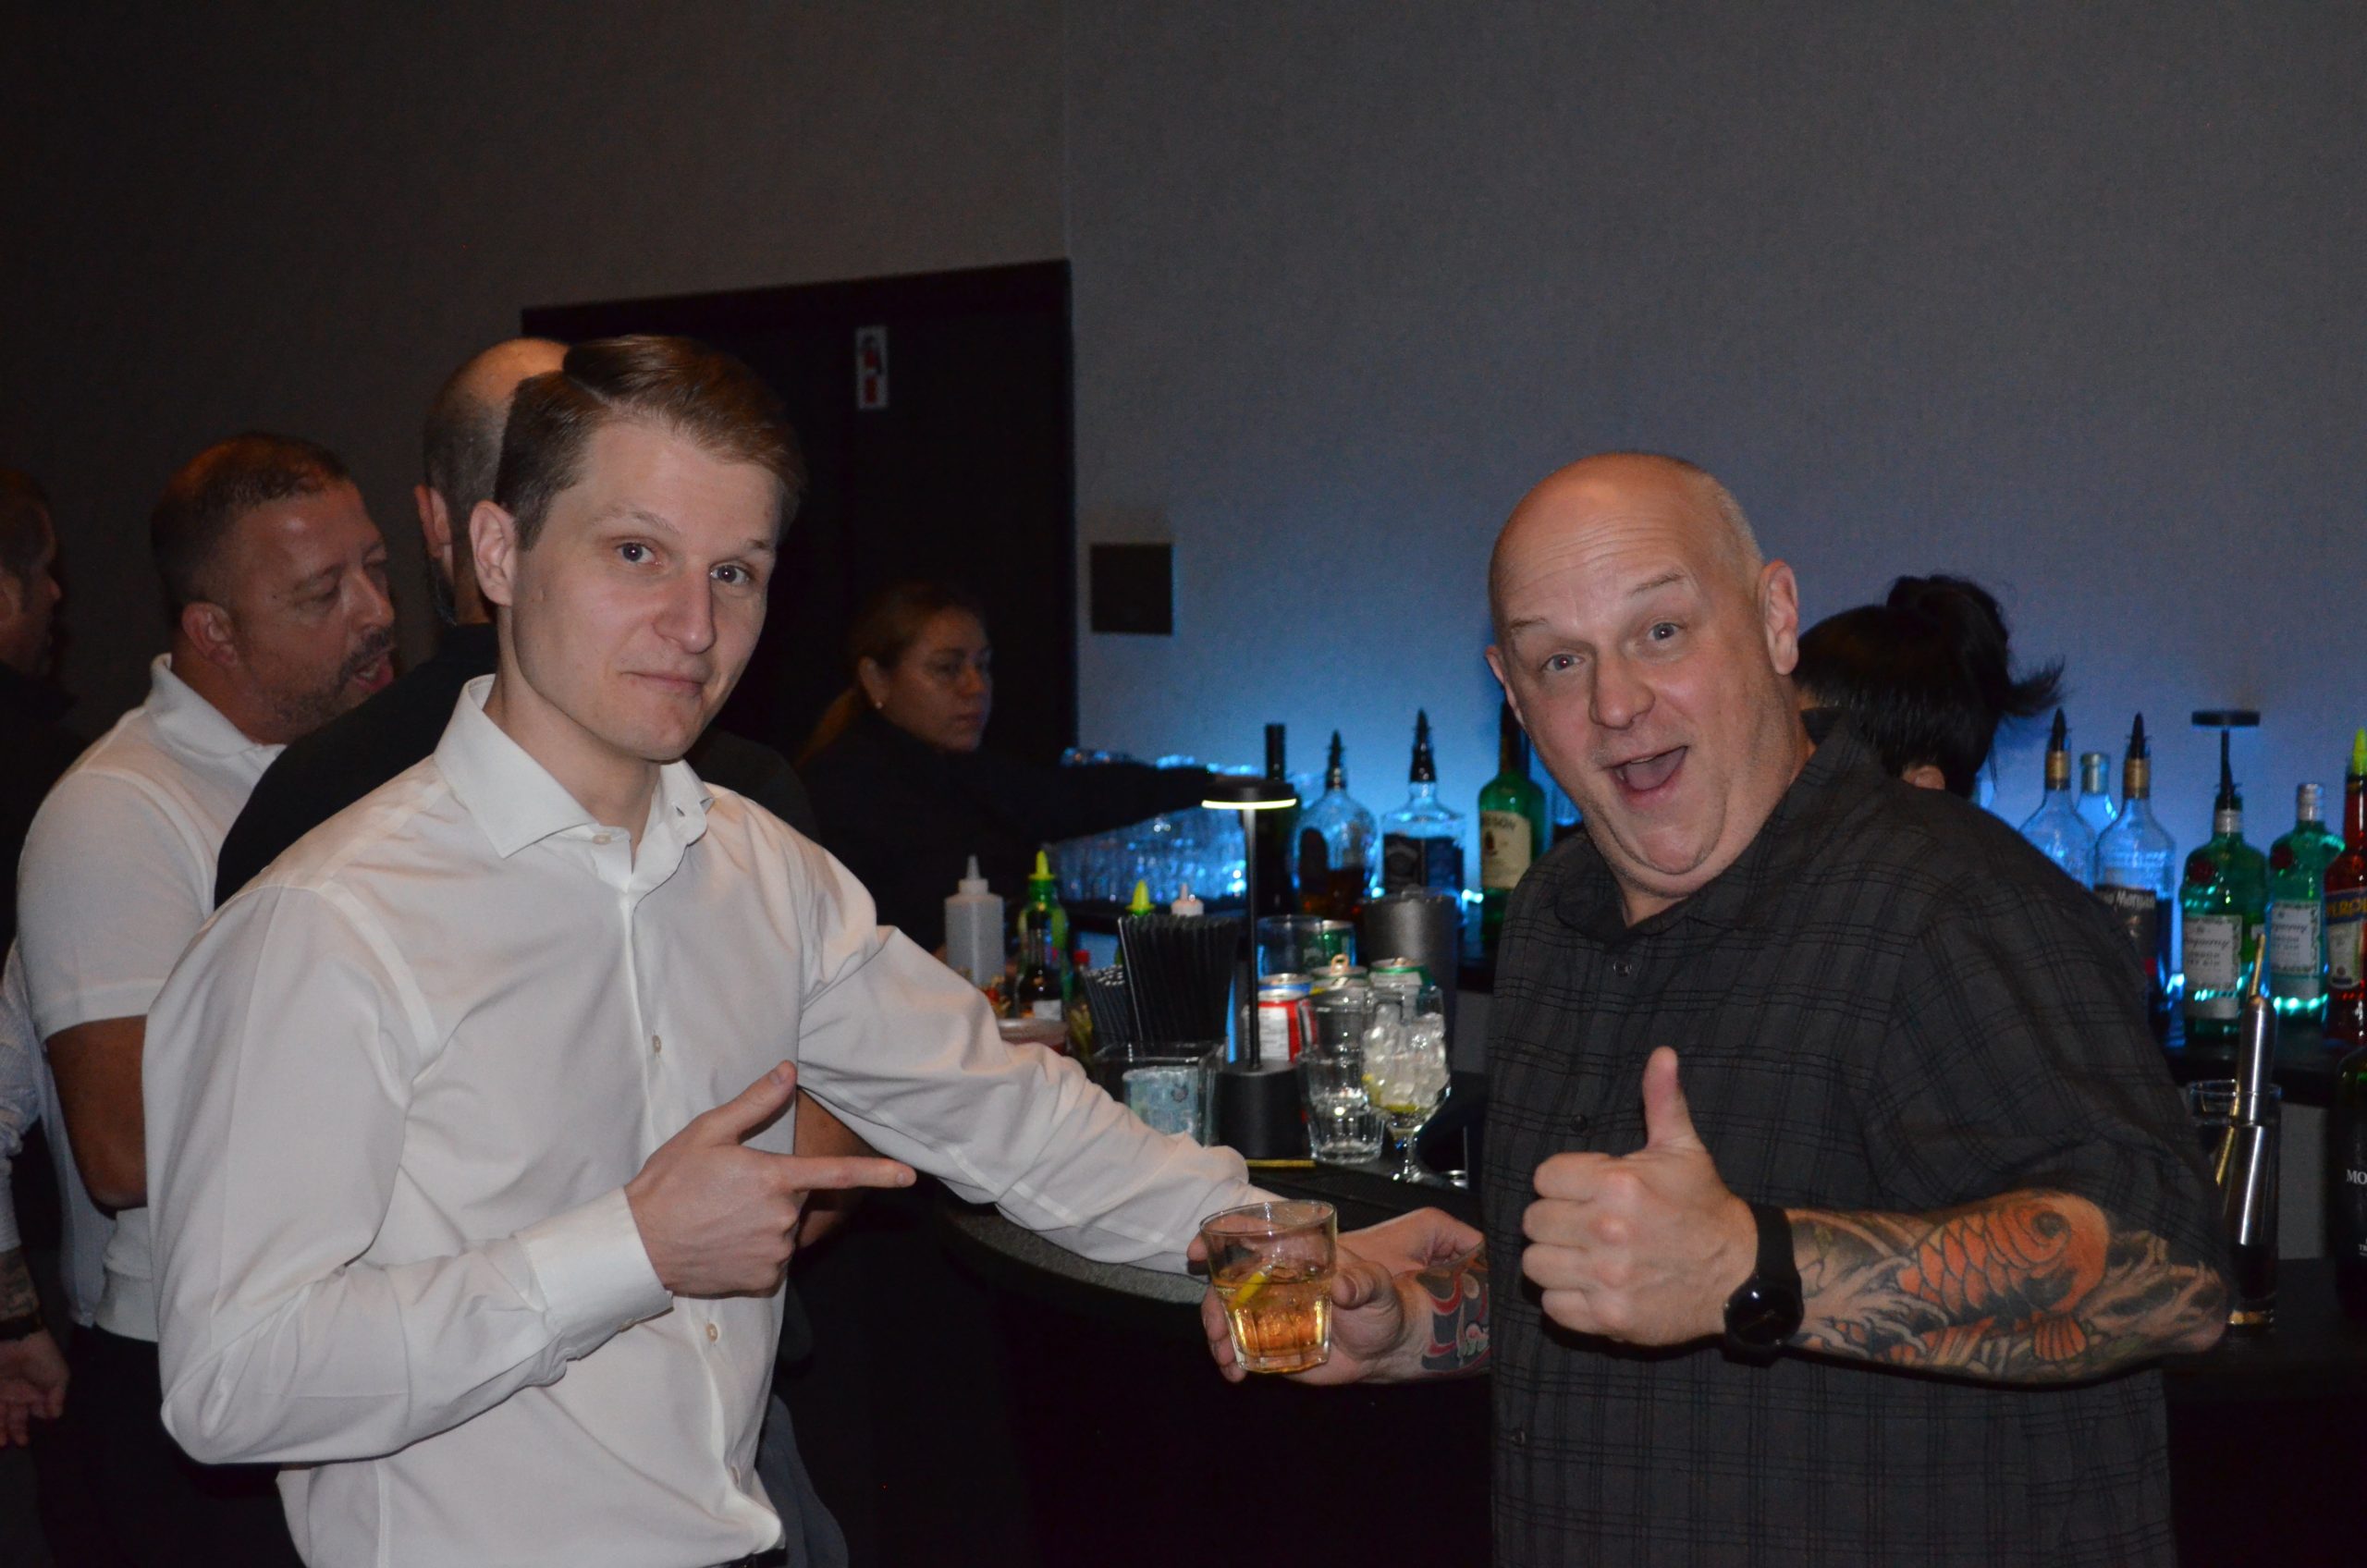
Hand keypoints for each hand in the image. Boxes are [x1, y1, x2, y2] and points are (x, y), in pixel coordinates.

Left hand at [0, 1330, 67, 1444]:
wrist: (16, 1342)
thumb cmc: (42, 1359)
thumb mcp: (58, 1376)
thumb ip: (57, 1397)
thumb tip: (56, 1415)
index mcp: (38, 1389)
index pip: (38, 1410)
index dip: (39, 1421)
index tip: (43, 1436)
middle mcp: (19, 1392)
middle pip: (17, 1416)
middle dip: (18, 1430)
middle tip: (21, 1443)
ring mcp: (3, 1392)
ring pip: (2, 1416)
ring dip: (2, 1430)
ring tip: (4, 1443)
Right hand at [626, 1063, 914, 1297]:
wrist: (639, 1244)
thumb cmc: (670, 1182)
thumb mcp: (708, 1132)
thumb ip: (754, 1102)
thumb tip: (788, 1071)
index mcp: (774, 1178)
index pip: (837, 1174)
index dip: (877, 1173)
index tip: (909, 1176)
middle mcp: (782, 1217)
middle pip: (798, 1198)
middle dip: (775, 1190)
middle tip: (729, 1191)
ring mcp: (775, 1252)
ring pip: (785, 1229)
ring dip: (765, 1221)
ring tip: (721, 1218)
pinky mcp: (763, 1278)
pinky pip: (773, 1259)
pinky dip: (756, 1250)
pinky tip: (725, 1242)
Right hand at [1196, 1207, 1483, 1385]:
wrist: (1385, 1350)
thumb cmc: (1383, 1307)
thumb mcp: (1378, 1289)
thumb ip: (1363, 1283)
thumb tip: (1342, 1288)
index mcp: (1296, 1255)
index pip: (1252, 1236)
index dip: (1221, 1238)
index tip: (1197, 1252)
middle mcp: (1275, 1280)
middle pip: (1227, 1281)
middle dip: (1212, 1304)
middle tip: (1215, 1329)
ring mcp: (1268, 1311)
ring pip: (1226, 1315)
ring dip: (1216, 1335)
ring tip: (1225, 1358)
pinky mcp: (1269, 1341)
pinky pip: (1239, 1347)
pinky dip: (1229, 1360)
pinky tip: (1235, 1374)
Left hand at [1520, 1047, 1754, 1343]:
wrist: (1740, 1273)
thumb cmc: (1705, 1207)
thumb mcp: (1684, 1149)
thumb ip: (1663, 1100)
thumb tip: (1662, 1054)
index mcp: (1618, 1183)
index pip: (1543, 1177)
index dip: (1560, 1182)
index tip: (1583, 1190)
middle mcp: (1607, 1230)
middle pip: (1533, 1221)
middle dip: (1554, 1219)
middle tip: (1581, 1224)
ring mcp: (1608, 1277)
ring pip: (1535, 1264)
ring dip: (1554, 1259)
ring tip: (1581, 1254)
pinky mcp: (1610, 1317)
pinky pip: (1553, 1306)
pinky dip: (1565, 1298)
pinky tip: (1589, 1285)